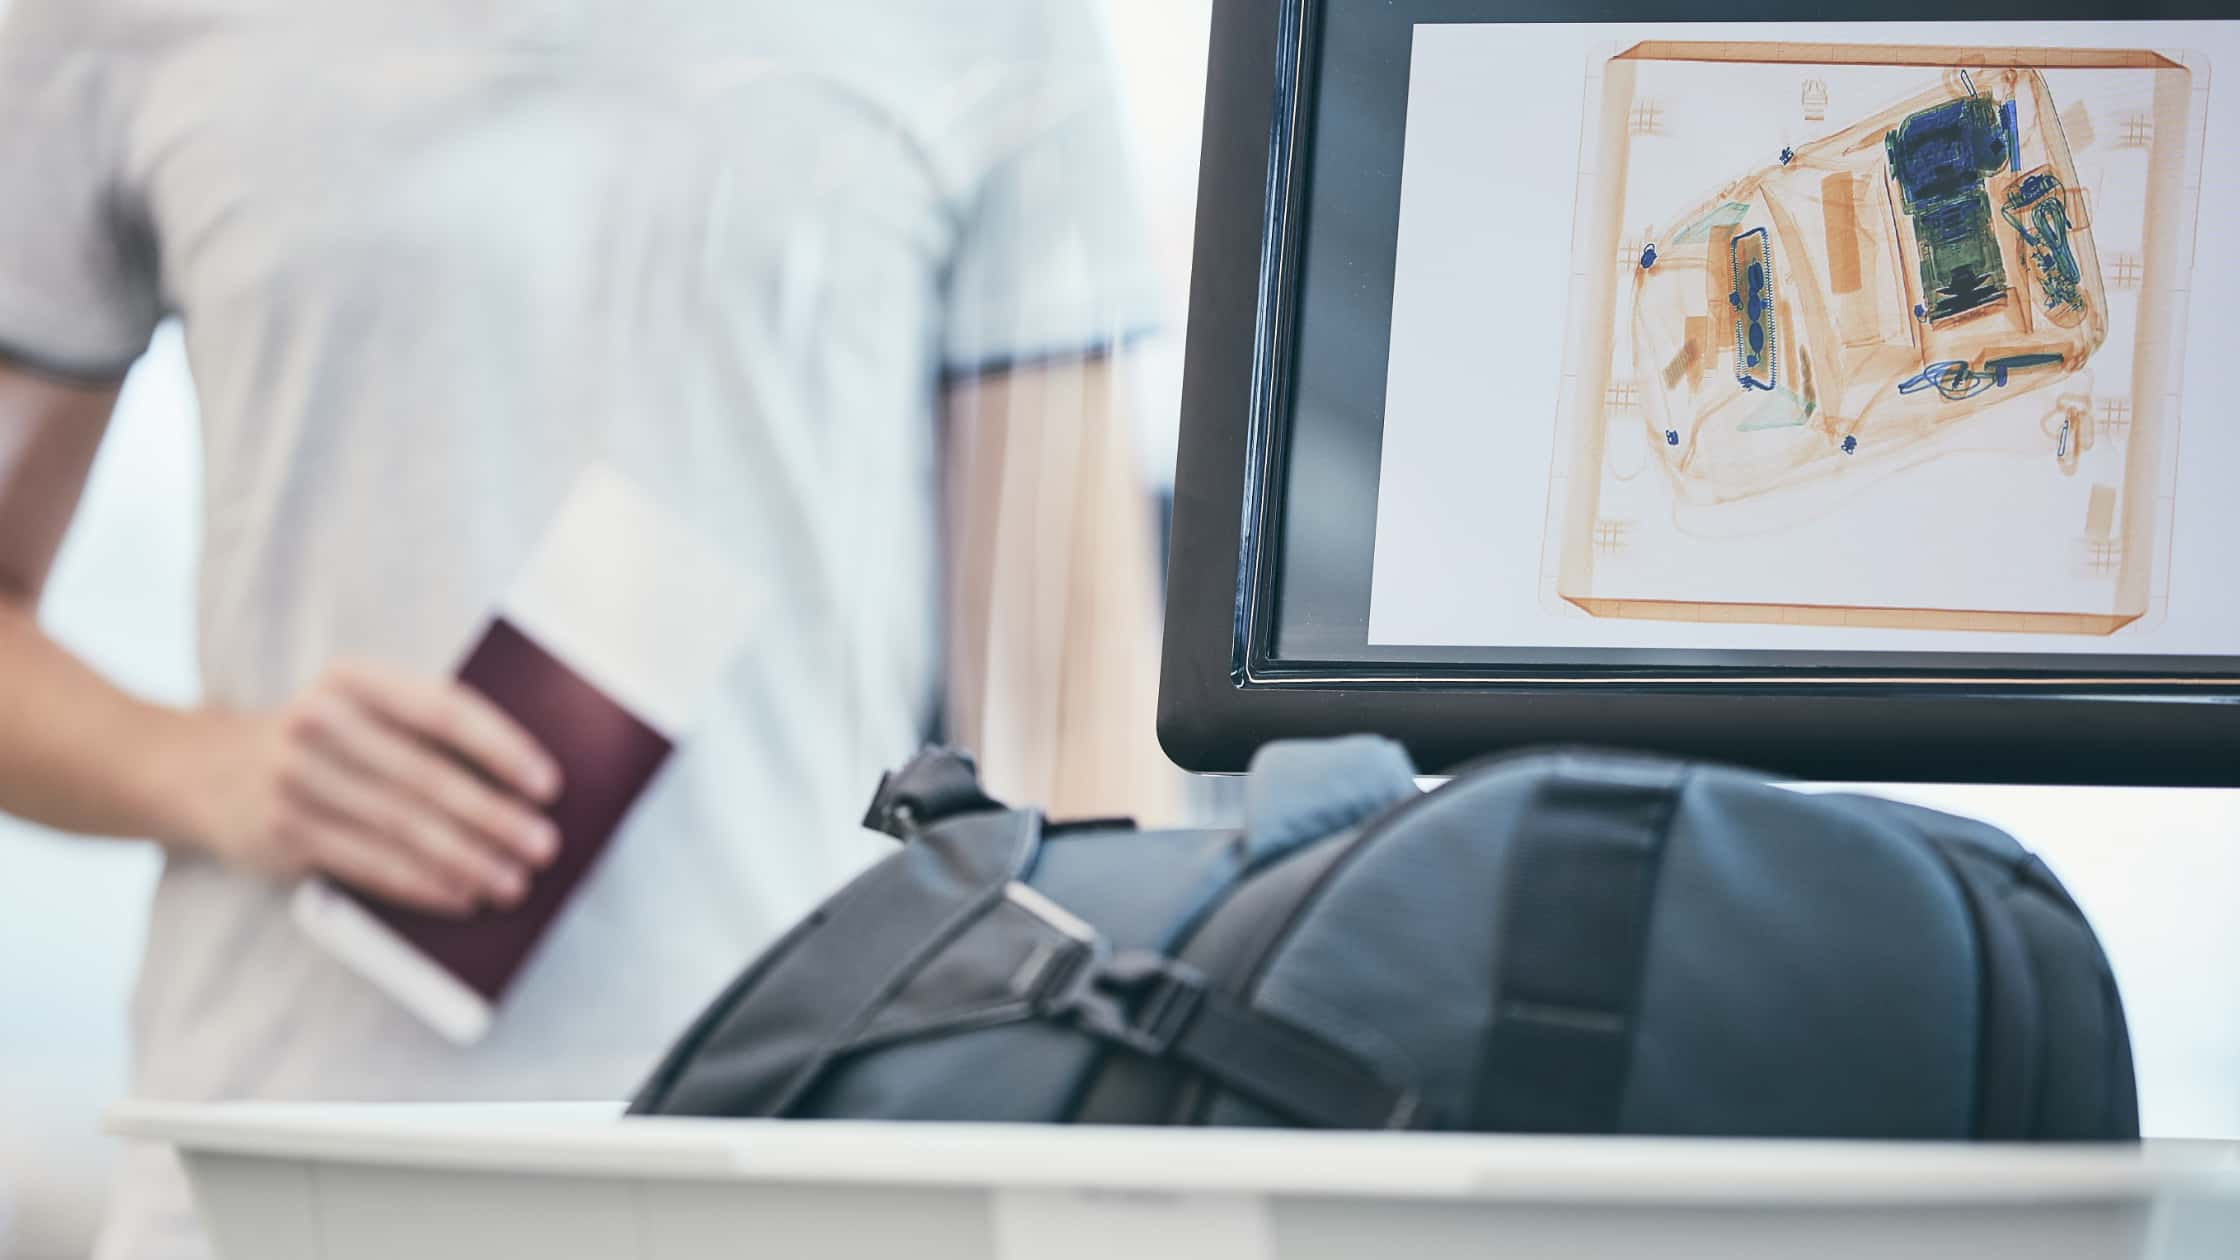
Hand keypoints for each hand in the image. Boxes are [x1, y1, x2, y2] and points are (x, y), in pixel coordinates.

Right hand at [188, 660, 562, 915]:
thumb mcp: (359, 708)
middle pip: (427, 777)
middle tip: (544, 846)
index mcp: (355, 678)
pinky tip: (461, 896)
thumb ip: (425, 728)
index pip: (443, 709)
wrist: (204, 769)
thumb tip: (523, 784)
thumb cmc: (325, 739)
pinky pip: (368, 863)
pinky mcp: (283, 831)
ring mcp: (296, 778)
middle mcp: (320, 721)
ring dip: (467, 860)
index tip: (550, 784)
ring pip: (401, 827)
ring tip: (513, 882)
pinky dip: (422, 883)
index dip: (501, 748)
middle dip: (495, 817)